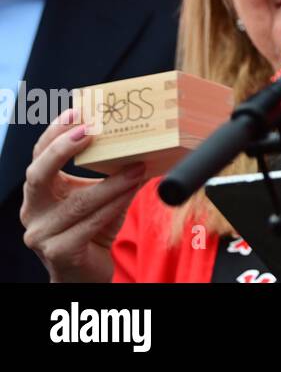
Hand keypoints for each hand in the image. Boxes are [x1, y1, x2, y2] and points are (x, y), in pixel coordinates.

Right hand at [20, 108, 147, 282]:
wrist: (84, 273)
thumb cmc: (92, 229)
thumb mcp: (99, 197)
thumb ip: (110, 174)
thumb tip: (144, 142)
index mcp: (38, 192)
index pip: (39, 156)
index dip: (55, 133)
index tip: (77, 111)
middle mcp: (32, 211)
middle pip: (38, 174)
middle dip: (63, 149)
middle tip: (91, 129)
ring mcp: (41, 233)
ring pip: (77, 201)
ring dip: (110, 182)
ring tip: (136, 166)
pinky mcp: (59, 251)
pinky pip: (89, 223)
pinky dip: (114, 204)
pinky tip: (131, 190)